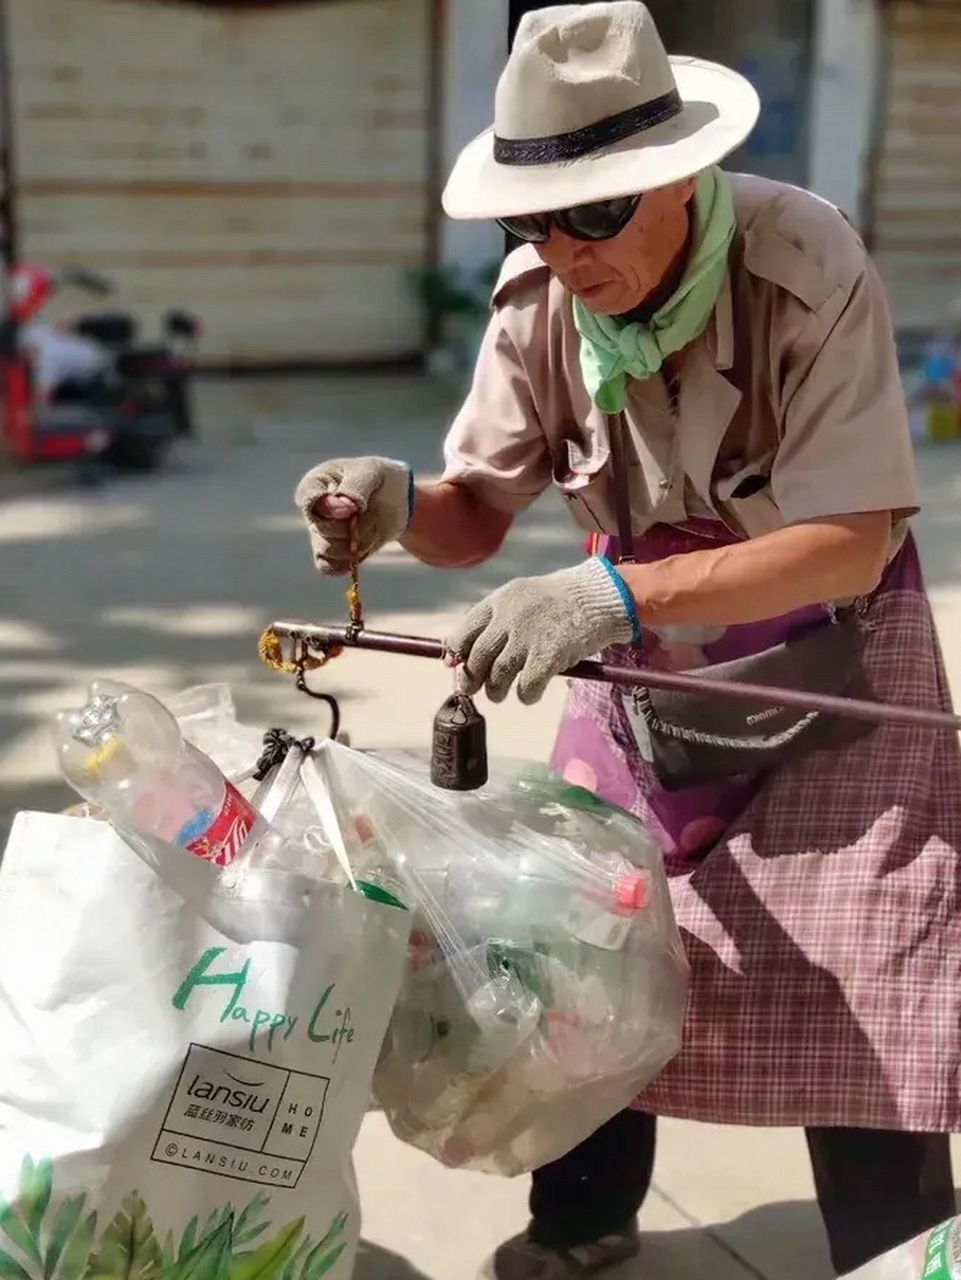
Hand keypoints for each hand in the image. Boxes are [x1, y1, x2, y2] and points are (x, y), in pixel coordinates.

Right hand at [294, 457, 411, 574]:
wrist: (396, 498)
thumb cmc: (379, 478)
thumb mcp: (372, 472)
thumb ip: (355, 486)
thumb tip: (345, 507)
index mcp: (316, 482)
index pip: (309, 498)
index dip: (330, 507)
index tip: (353, 507)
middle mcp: (313, 510)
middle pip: (324, 529)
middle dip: (354, 525)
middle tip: (370, 512)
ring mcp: (320, 533)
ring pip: (331, 550)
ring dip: (360, 541)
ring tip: (373, 525)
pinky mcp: (332, 553)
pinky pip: (329, 567)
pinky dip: (350, 561)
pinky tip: (365, 547)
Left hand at [445, 558, 638, 703]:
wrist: (597, 597)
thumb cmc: (558, 600)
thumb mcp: (520, 598)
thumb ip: (492, 622)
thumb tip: (456, 657)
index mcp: (498, 601)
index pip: (463, 632)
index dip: (456, 654)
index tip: (456, 665)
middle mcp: (508, 619)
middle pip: (478, 659)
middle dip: (472, 679)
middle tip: (477, 689)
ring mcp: (528, 638)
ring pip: (497, 677)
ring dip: (496, 691)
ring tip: (502, 693)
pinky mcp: (548, 657)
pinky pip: (527, 688)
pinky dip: (526, 695)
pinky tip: (530, 693)